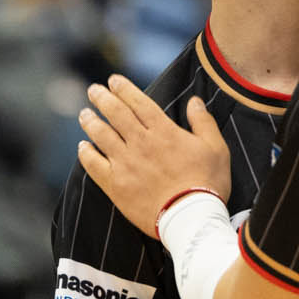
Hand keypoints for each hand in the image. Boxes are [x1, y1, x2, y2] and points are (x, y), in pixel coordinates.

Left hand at [77, 78, 232, 235]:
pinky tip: (82, 146)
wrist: (191, 218)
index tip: (113, 80)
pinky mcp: (116, 186)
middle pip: (115, 114)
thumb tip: (194, 100)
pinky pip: (93, 165)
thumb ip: (203, 122)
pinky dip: (85, 153)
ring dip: (90, 122)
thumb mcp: (216, 148)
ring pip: (101, 135)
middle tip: (93, 90)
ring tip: (83, 114)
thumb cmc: (208, 183)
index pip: (139, 103)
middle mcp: (140, 143)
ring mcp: (125, 164)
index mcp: (164, 132)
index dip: (124, 89)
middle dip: (102, 98)